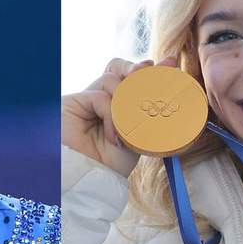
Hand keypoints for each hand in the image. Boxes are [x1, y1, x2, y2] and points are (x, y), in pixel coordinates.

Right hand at [62, 56, 179, 176]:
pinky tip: (114, 136)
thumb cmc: (111, 164)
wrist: (90, 179)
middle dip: (139, 68)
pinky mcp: (72, 102)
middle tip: (153, 71)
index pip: (130, 77)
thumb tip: (167, 96)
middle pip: (118, 68)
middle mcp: (100, 99)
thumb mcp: (137, 137)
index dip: (148, 69)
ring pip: (111, 78)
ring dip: (127, 96)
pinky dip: (112, 114)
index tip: (170, 64)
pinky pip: (101, 96)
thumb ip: (147, 115)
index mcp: (116, 106)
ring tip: (131, 121)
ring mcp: (86, 100)